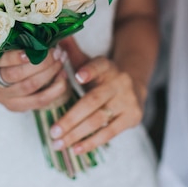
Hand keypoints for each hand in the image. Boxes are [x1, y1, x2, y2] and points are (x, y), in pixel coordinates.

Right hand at [0, 47, 68, 111]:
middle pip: (16, 75)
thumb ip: (18, 41)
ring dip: (50, 73)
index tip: (30, 51)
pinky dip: (54, 89)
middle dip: (40, 63)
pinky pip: (39, 101)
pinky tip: (63, 77)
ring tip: (61, 61)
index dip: (15, 57)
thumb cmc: (1, 58)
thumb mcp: (3, 48)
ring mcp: (4, 98)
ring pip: (30, 87)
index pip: (0, 61)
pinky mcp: (16, 107)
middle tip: (56, 52)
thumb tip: (42, 30)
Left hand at [49, 37, 144, 153]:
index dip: (89, 70)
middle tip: (53, 131)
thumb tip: (56, 37)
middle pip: (93, 101)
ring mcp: (128, 101)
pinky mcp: (133, 117)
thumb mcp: (89, 62)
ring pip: (99, 119)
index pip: (99, 66)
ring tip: (58, 143)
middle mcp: (120, 82)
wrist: (135, 84)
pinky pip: (109, 133)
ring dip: (77, 134)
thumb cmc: (101, 75)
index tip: (78, 76)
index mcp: (107, 66)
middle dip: (71, 118)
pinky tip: (75, 149)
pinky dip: (91, 142)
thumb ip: (72, 52)